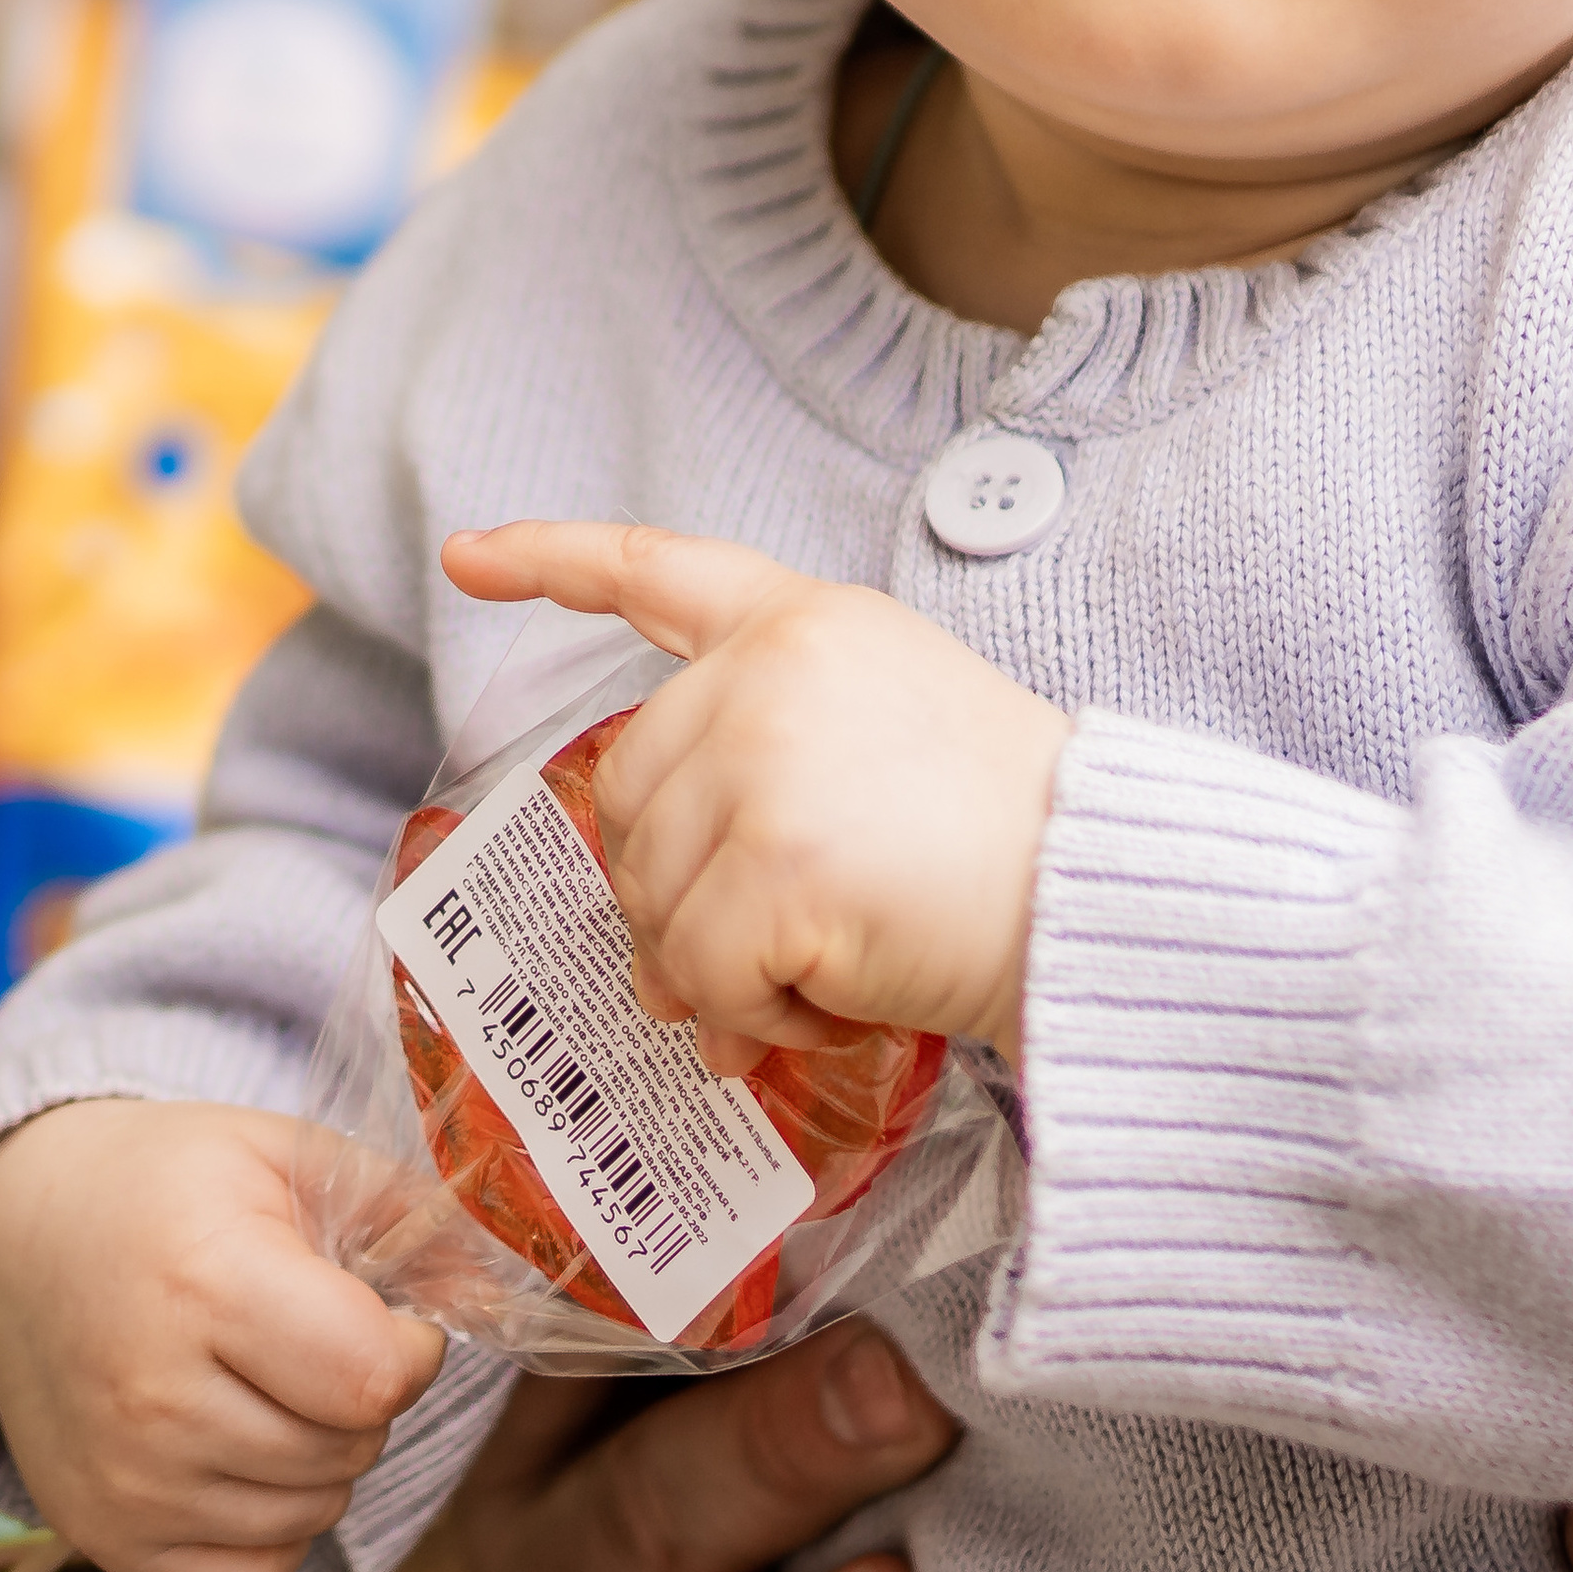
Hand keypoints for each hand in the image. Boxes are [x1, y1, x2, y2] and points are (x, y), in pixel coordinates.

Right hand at [0, 1096, 442, 1571]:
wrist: (16, 1234)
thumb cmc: (163, 1184)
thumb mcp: (277, 1151)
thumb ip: (397, 1205)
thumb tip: (496, 1274)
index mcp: (205, 1286)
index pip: (371, 1378)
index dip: (412, 1349)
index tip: (393, 1316)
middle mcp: (154, 1401)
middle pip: (349, 1447)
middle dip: (366, 1394)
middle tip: (318, 1337)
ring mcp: (124, 1485)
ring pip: (313, 1512)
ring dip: (325, 1455)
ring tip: (273, 1380)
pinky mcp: (104, 1540)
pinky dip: (275, 1523)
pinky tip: (243, 1445)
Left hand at [442, 522, 1071, 1065]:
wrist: (1105, 886)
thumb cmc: (1010, 829)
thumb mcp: (891, 725)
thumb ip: (762, 769)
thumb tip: (649, 944)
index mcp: (803, 619)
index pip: (656, 568)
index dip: (552, 559)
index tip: (467, 556)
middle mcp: (768, 671)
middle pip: (628, 796)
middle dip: (677, 888)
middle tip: (775, 938)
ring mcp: (764, 761)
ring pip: (653, 900)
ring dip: (724, 964)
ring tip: (833, 958)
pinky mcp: (773, 865)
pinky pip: (701, 977)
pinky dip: (758, 1015)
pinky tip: (836, 994)